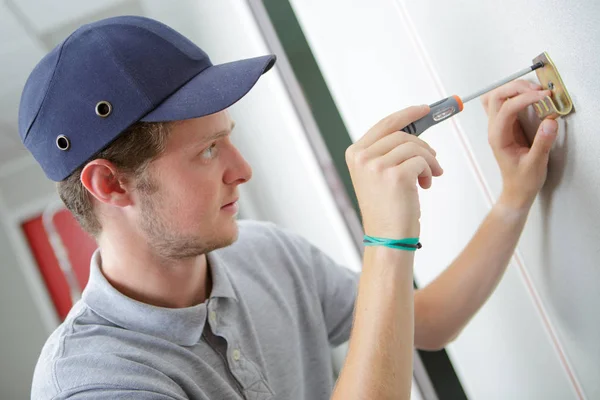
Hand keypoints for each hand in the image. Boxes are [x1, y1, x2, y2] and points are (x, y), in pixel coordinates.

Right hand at [345, 106, 442, 237]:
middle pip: (403, 134)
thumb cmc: (387, 208)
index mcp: (355, 154)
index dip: (408, 114)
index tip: (425, 109)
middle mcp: (362, 157)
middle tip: (433, 161)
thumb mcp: (378, 174)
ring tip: (428, 177)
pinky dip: (430, 172)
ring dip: (429, 161)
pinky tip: (425, 185)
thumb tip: (416, 126)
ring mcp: (377, 166)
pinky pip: (422, 161)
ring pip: (415, 147)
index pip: (385, 124)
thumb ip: (389, 151)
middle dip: (423, 146)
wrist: (387, 238)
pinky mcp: (395, 176)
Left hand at [481, 80, 558, 209]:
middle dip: (516, 88)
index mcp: (498, 138)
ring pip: (496, 97)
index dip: (525, 98)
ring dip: (513, 89)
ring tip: (535, 91)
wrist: (517, 190)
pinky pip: (504, 103)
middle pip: (496, 97)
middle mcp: (494, 129)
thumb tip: (549, 122)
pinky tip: (531, 96)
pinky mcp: (506, 125)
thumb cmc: (523, 180)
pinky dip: (516, 94)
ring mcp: (498, 126)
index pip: (506, 108)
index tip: (544, 97)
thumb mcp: (536, 164)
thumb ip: (542, 143)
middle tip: (539, 90)